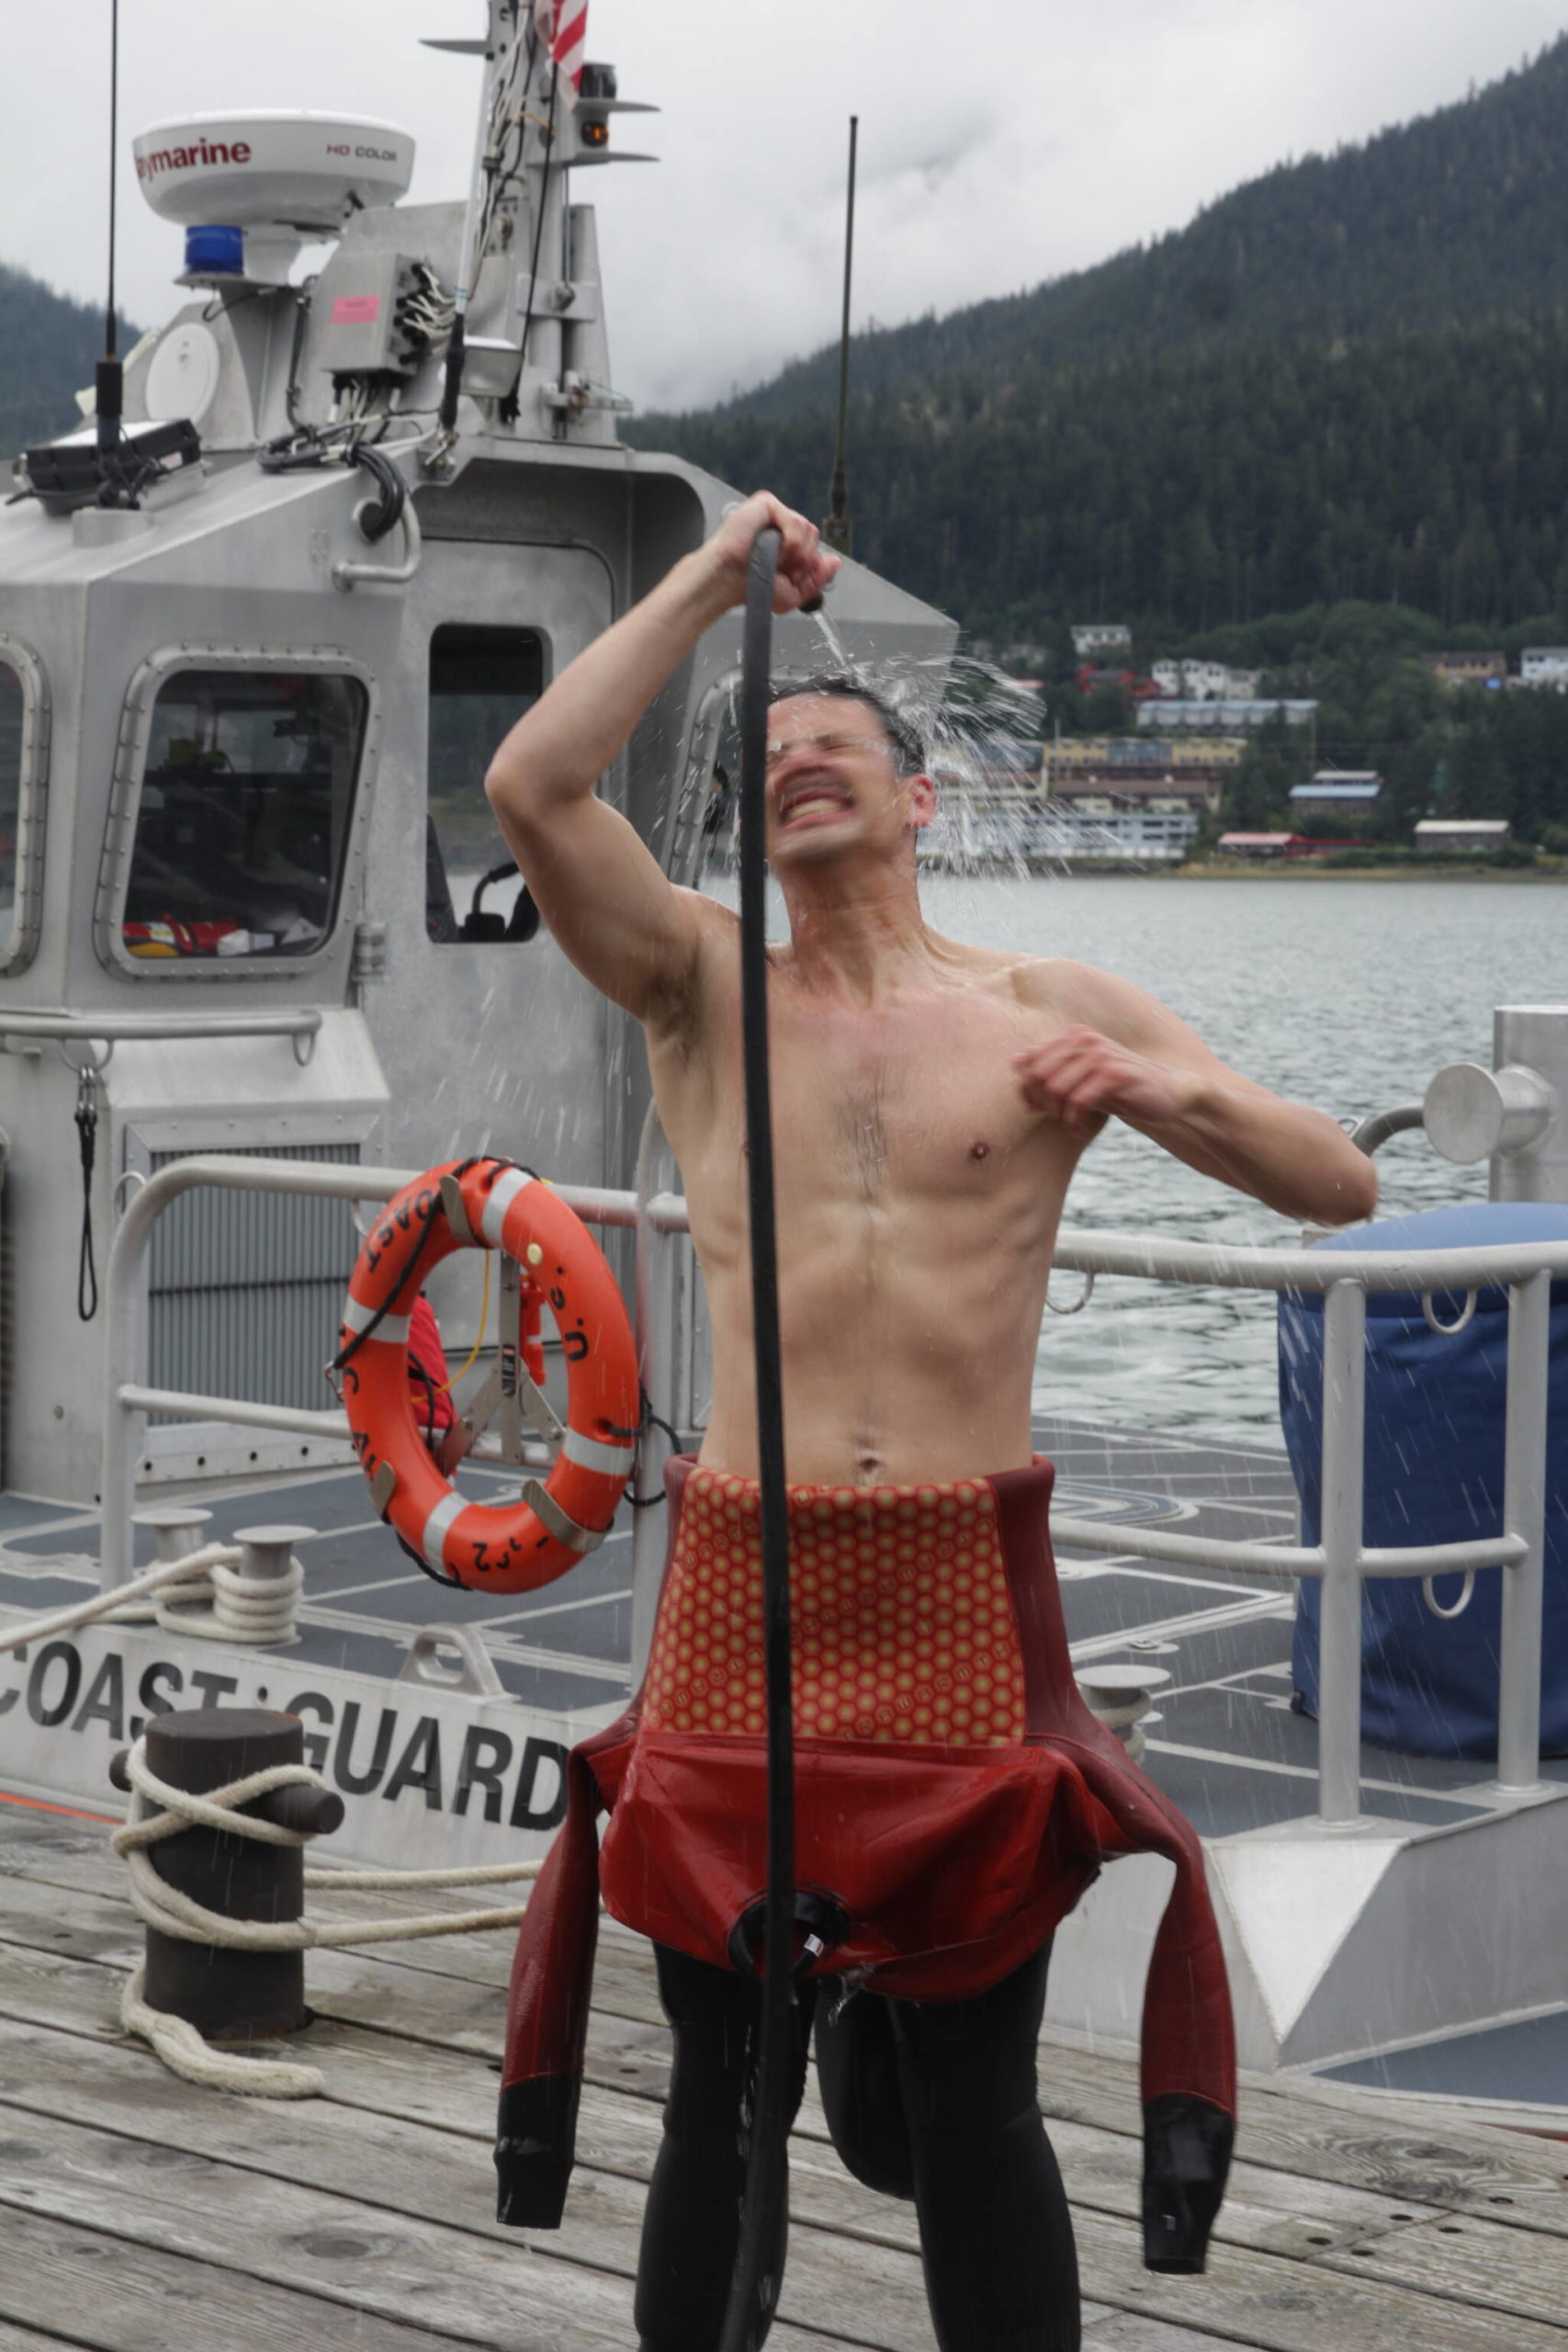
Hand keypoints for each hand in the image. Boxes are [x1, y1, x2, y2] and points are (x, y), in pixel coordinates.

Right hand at [704, 492, 840, 616]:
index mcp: (784, 541)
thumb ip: (817, 578)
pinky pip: (795, 521)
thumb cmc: (750, 587)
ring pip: (807, 529)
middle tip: (780, 568)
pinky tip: (773, 548)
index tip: (789, 576)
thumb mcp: (793, 592)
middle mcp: (779, 525)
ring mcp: (773, 514)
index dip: (807, 564)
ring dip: (796, 552)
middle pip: (813, 535)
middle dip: (803, 559)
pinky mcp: (766, 504)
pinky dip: (790, 541)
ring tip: (773, 559)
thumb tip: (835, 562)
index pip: (812, 545)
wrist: (729, 581)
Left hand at [1013, 1026, 1203, 1136]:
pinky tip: (1081, 1131)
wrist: (1166, 1093)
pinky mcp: (1116, 1074)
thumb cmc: (1118, 1087)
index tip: (1039, 1110)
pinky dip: (1074, 1122)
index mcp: (1074, 1035)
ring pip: (1056, 1089)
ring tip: (1072, 1127)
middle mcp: (1085, 1039)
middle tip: (1057, 1120)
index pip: (1030, 1063)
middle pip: (1038, 1076)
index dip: (1028, 1091)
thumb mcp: (1081, 1076)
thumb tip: (1015, 1062)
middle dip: (1042, 1105)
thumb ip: (1051, 1067)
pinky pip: (1078, 1101)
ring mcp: (1101, 1054)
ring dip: (1059, 1116)